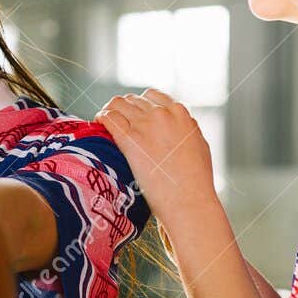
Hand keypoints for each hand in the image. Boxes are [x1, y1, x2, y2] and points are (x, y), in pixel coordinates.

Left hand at [96, 88, 218, 217]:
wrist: (189, 201)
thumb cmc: (196, 181)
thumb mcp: (199, 145)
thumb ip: (186, 130)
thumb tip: (177, 127)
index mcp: (180, 113)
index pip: (151, 96)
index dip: (139, 105)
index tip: (132, 116)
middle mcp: (162, 114)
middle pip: (132, 100)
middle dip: (123, 109)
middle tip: (116, 122)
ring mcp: (145, 125)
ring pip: (117, 104)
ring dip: (109, 111)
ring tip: (104, 122)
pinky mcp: (130, 139)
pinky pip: (109, 118)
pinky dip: (102, 118)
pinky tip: (99, 124)